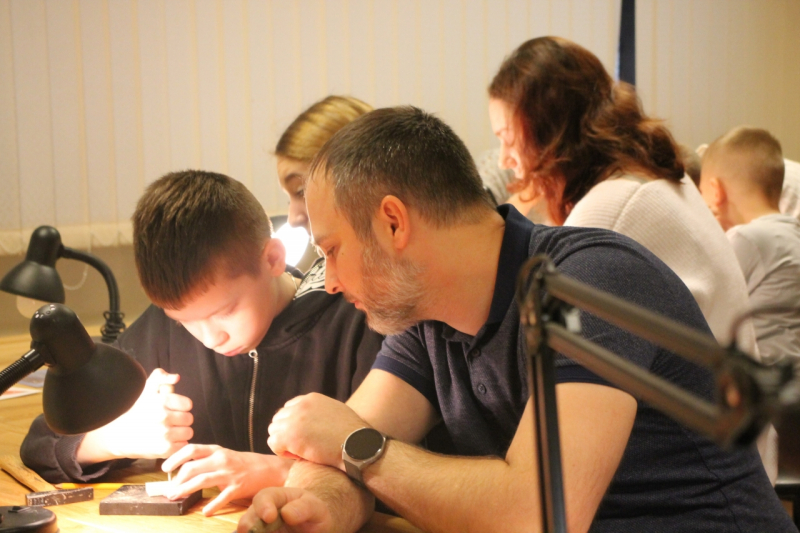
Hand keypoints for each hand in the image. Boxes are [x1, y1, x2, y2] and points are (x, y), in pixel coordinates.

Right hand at [77, 369, 192, 463]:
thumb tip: (176, 377)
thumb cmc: (138, 411)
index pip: (188, 404)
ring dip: (180, 433)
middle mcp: (163, 416)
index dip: (180, 407)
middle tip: (169, 422)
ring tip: (168, 432)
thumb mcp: (147, 389)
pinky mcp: (165, 449)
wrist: (119, 435)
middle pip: (189, 418)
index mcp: (161, 400)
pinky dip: (177, 445)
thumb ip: (161, 377)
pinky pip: (183, 445)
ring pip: (188, 432)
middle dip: (181, 420)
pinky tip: (166, 442)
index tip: (171, 410)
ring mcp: (164, 434)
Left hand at [160, 444, 292, 515]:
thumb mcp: (225, 456)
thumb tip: (185, 471)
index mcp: (217, 451)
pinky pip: (222, 498)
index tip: (165, 468)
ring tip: (176, 498)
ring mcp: (230, 473)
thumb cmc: (244, 464)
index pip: (191, 450)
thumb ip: (207, 461)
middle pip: (192, 467)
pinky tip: (205, 512)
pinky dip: (212, 506)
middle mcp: (222, 459)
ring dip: (186, 490)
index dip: (175, 458)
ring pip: (202, 480)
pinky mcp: (238, 487)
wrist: (269, 469)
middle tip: (169, 491)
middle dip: (177, 480)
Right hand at [237, 487, 333, 532]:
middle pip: (249, 517)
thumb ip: (305, 507)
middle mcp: (263, 512)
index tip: (269, 517)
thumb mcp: (316, 507)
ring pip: (247, 530)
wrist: (314, 528)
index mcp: (276, 497)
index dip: (263, 506)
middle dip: (249, 525)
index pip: (264, 497)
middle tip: (254, 532)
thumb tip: (286, 514)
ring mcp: (260, 527)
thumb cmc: (313, 514)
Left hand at [267, 393, 367, 469]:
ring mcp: (293, 420)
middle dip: (287, 433)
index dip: (293, 424)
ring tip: (301, 452)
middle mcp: (300, 405)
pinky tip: (298, 456)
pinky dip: (283, 452)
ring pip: (274, 431)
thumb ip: (320, 412)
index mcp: (311, 398)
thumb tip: (312, 422)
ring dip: (284, 443)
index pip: (288, 409)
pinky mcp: (289, 436)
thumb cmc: (351, 435)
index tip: (304, 436)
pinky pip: (273, 444)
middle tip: (302, 446)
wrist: (357, 446)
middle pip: (279, 419)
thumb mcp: (335, 412)